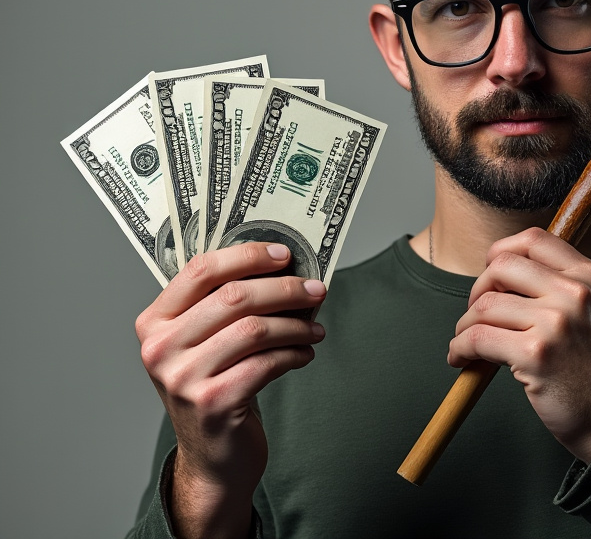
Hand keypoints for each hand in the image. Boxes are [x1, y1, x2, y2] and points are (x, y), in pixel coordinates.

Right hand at [134, 242, 326, 538]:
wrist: (212, 456)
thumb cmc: (213, 388)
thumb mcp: (204, 343)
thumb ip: (225, 305)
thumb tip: (283, 267)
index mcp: (154, 322)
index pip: (201, 270)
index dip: (247, 256)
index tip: (284, 254)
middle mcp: (160, 348)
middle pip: (234, 297)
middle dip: (285, 289)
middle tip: (316, 289)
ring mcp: (183, 378)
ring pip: (254, 329)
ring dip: (296, 324)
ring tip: (315, 328)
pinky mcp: (213, 403)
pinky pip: (266, 363)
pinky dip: (294, 354)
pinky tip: (305, 353)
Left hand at [448, 227, 590, 462]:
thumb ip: (559, 284)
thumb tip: (499, 272)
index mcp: (590, 276)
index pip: (533, 240)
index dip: (501, 252)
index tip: (490, 275)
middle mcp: (575, 293)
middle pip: (501, 266)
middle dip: (478, 289)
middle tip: (476, 314)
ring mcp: (556, 322)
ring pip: (484, 305)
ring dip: (465, 325)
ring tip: (466, 342)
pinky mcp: (536, 354)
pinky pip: (478, 338)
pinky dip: (460, 347)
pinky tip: (461, 358)